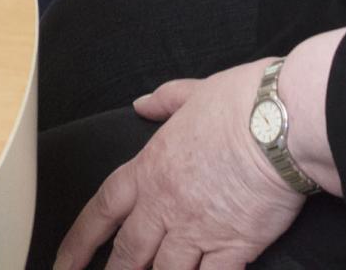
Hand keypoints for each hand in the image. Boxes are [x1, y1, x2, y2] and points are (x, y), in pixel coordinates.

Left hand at [54, 58, 306, 269]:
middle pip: (128, 253)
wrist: (281, 123)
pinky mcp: (233, 247)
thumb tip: (142, 104)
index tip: (64, 263)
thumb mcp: (194, 92)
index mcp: (150, 167)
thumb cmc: (242, 102)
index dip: (79, 242)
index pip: (102, 210)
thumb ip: (165, 101)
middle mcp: (166, 204)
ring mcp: (198, 230)